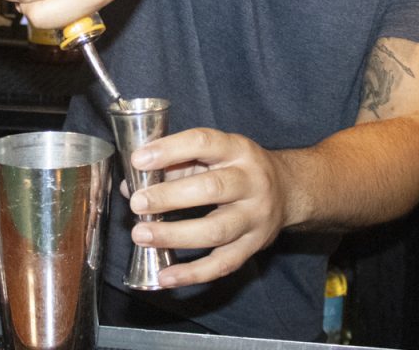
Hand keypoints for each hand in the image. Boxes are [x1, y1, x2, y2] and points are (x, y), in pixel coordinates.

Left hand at [126, 128, 290, 287]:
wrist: (288, 190)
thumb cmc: (237, 168)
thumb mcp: (214, 155)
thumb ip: (173, 166)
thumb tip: (130, 185)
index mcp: (237, 150)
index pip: (203, 143)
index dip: (170, 150)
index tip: (139, 160)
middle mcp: (251, 181)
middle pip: (212, 188)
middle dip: (169, 197)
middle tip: (137, 203)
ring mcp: (255, 217)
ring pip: (216, 230)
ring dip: (175, 235)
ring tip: (141, 235)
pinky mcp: (254, 246)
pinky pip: (222, 264)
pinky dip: (192, 273)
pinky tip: (165, 275)